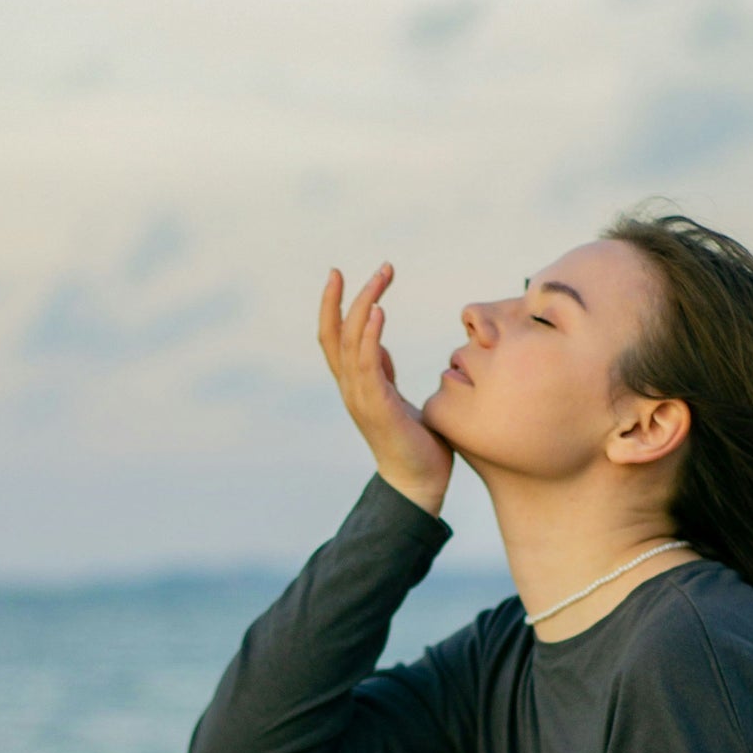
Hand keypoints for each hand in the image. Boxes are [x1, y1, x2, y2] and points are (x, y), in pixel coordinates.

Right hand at [318, 264, 453, 513]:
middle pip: (336, 332)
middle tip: (377, 267)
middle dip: (348, 295)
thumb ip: (383, 373)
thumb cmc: (415, 443)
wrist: (419, 484)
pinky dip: (370, 336)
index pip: (334, 337)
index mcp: (355, 385)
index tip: (340, 273)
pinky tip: (379, 312)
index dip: (332, 304)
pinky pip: (368, 364)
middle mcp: (351, 388)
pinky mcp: (377, 407)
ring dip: (365, 305)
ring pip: (350, 342)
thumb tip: (378, 347)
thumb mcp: (396, 398)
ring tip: (381, 278)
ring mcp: (361, 398)